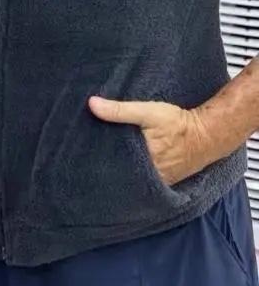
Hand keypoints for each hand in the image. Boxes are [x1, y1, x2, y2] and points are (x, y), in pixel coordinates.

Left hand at [89, 96, 215, 185]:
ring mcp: (156, 181)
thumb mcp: (148, 112)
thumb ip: (120, 110)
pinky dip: (131, 175)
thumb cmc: (177, 123)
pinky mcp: (163, 181)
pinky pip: (142, 181)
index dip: (93, 160)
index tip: (78, 155)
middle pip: (118, 174)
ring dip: (117, 172)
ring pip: (129, 179)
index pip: (109, 165)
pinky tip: (120, 169)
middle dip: (103, 168)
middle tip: (82, 161)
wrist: (207, 135)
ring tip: (96, 166)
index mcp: (140, 161)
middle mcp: (148, 176)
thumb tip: (92, 104)